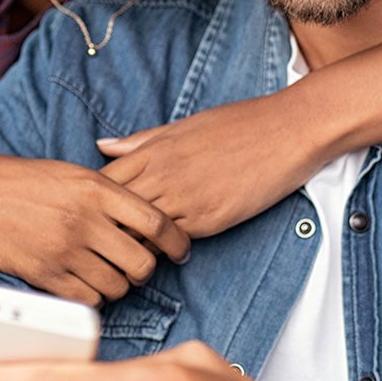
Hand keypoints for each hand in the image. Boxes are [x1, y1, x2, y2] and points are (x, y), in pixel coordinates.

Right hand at [0, 154, 189, 305]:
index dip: (177, 242)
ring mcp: (64, 248)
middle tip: (133, 267)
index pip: (158, 221)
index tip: (180, 251)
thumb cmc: (16, 181)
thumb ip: (105, 193)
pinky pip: (87, 300)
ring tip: (104, 274)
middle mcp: (85, 218)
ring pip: (118, 286)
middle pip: (142, 262)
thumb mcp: (67, 173)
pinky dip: (91, 297)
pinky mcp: (43, 274)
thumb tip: (143, 217)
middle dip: (143, 270)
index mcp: (96, 187)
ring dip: (117, 285)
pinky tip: (82, 285)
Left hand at [98, 91, 333, 237]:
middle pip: (114, 212)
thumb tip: (102, 146)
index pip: (103, 183)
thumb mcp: (184, 126)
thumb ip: (142, 141)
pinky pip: (173, 242)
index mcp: (154, 150)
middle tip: (102, 245)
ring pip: (139, 232)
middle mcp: (163, 175)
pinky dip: (164, 250)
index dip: (94, 203)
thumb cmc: (239, 124)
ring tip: (129, 257)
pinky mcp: (209, 219)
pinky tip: (164, 253)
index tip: (94, 214)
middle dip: (105, 230)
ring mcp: (185, 198)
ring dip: (132, 246)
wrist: (288, 130)